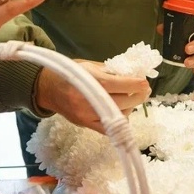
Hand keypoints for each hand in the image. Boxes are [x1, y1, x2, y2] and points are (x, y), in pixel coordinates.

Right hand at [35, 60, 150, 133]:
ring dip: (130, 107)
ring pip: (120, 116)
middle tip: (144, 90)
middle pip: (124, 102)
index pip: (122, 85)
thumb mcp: (90, 65)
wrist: (47, 88)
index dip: (137, 84)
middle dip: (138, 96)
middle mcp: (90, 100)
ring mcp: (88, 116)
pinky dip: (119, 119)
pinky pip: (110, 128)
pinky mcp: (86, 126)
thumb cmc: (70, 72)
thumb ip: (111, 71)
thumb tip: (133, 75)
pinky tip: (121, 110)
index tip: (145, 82)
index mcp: (91, 81)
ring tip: (130, 98)